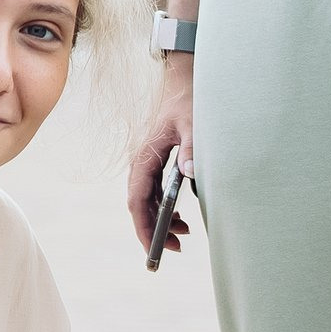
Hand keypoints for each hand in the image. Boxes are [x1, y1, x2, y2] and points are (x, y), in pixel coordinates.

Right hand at [126, 61, 194, 252]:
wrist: (184, 82)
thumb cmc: (188, 102)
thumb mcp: (193, 124)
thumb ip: (191, 148)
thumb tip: (189, 173)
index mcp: (145, 156)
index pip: (138, 199)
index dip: (143, 225)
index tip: (153, 246)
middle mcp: (142, 163)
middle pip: (140, 205)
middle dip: (152, 230)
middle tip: (174, 249)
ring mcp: (149, 164)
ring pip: (148, 202)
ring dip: (161, 222)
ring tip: (182, 237)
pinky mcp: (158, 165)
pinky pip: (157, 194)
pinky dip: (166, 210)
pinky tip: (181, 220)